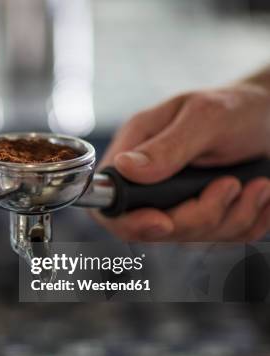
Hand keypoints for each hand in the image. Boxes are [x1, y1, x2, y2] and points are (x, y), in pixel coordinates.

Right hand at [93, 83, 269, 240]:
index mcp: (134, 152)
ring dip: (233, 216)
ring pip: (192, 238)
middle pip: (154, 230)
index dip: (128, 222)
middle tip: (230, 184)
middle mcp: (149, 182)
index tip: (163, 222)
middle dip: (199, 217)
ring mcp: (176, 203)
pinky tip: (259, 193)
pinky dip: (249, 221)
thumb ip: (166, 147)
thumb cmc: (238, 107)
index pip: (109, 203)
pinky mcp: (205, 217)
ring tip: (255, 184)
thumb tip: (123, 167)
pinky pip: (223, 239)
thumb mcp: (205, 118)